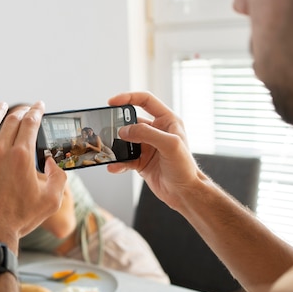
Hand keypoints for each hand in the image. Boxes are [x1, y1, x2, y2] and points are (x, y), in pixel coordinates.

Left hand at [0, 101, 66, 249]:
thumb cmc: (19, 220)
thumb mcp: (50, 201)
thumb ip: (59, 177)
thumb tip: (53, 161)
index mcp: (22, 156)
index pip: (30, 123)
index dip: (36, 111)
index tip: (39, 106)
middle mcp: (0, 150)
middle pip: (11, 120)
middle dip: (21, 111)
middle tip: (25, 109)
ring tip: (2, 105)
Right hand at [107, 92, 204, 209]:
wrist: (185, 194)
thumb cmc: (185, 168)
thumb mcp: (170, 145)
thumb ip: (147, 133)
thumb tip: (124, 130)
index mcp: (167, 121)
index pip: (145, 100)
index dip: (128, 98)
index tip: (112, 102)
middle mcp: (157, 131)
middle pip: (131, 120)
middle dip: (118, 124)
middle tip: (107, 129)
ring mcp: (148, 146)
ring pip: (125, 140)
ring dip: (116, 145)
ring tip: (109, 150)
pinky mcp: (141, 161)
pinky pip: (125, 158)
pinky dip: (118, 162)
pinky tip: (114, 166)